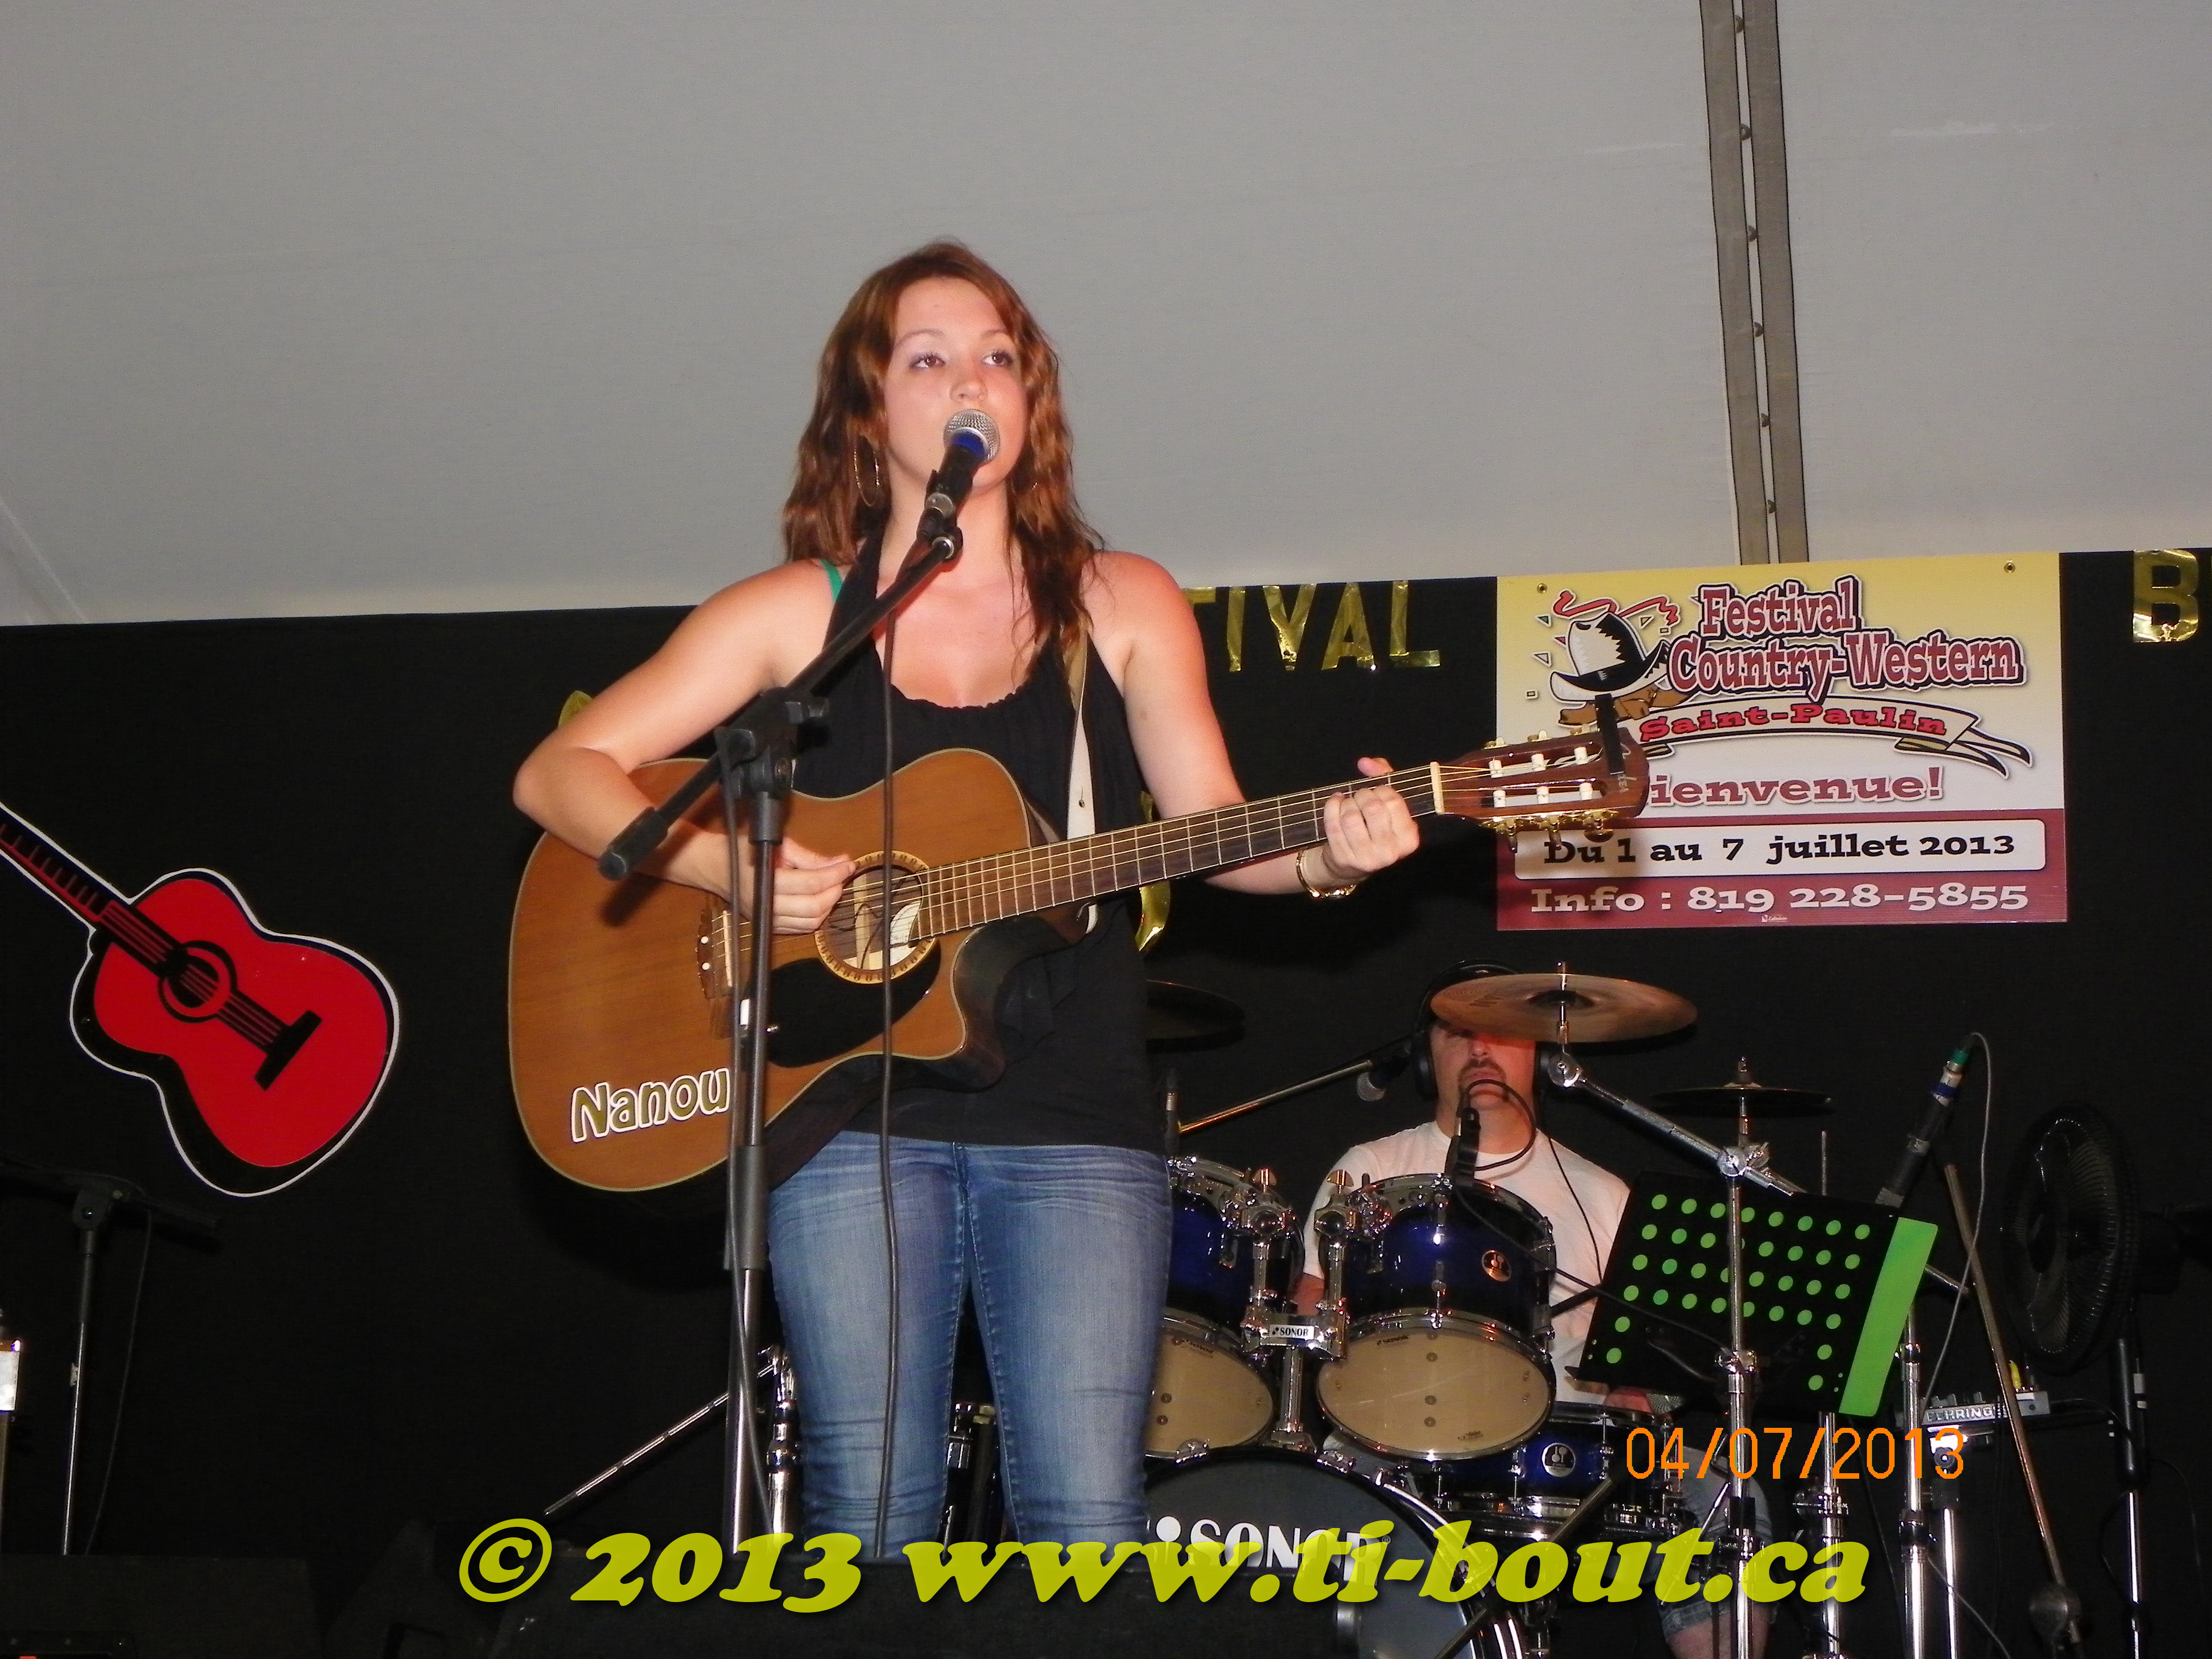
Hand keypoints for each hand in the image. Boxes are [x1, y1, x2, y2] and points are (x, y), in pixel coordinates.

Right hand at [740, 837, 855, 935]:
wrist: (716, 867)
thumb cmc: (745, 850)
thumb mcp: (778, 846)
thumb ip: (810, 858)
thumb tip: (841, 862)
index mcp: (767, 881)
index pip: (811, 883)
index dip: (835, 874)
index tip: (848, 864)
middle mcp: (766, 905)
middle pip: (814, 908)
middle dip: (834, 892)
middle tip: (841, 876)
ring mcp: (766, 919)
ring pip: (810, 922)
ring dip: (828, 906)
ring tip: (832, 887)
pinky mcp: (768, 926)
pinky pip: (800, 929)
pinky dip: (815, 917)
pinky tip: (819, 900)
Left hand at [1312, 756, 1419, 885]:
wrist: (1352, 865)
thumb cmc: (1374, 829)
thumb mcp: (1388, 806)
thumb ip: (1384, 776)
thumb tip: (1365, 763)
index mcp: (1408, 839)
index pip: (1394, 802)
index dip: (1382, 789)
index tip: (1377, 791)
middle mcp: (1390, 852)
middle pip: (1372, 807)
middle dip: (1362, 794)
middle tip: (1360, 797)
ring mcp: (1366, 858)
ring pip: (1350, 816)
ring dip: (1346, 803)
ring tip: (1348, 803)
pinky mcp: (1344, 859)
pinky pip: (1333, 824)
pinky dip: (1331, 807)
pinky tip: (1335, 803)